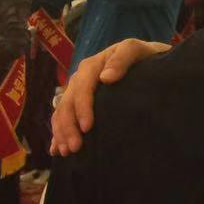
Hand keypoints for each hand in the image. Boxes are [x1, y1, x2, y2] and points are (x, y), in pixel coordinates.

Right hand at [50, 38, 169, 155]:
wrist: (147, 60)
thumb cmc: (143, 56)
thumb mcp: (136, 51)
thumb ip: (123, 59)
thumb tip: (106, 78)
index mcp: (92, 66)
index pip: (82, 87)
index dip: (82, 108)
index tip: (87, 128)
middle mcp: (81, 78)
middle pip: (68, 103)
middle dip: (69, 126)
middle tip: (75, 147)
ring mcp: (78, 92)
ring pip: (62, 112)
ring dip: (61, 132)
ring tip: (66, 152)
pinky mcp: (80, 103)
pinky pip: (63, 117)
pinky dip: (58, 133)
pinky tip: (56, 149)